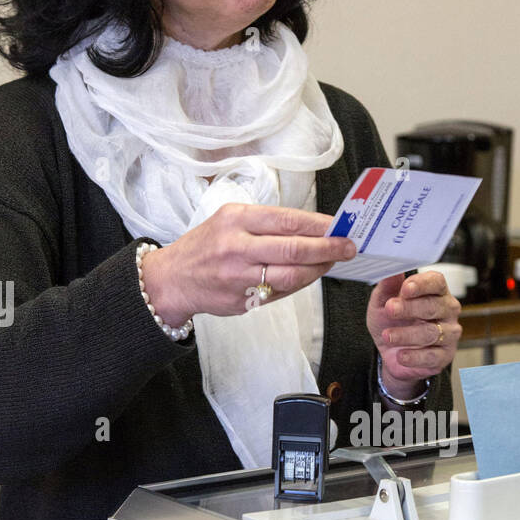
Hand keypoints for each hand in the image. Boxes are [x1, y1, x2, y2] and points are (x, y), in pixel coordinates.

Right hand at [140, 203, 356, 326]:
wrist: (171, 280)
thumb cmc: (205, 246)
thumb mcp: (228, 220)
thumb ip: (265, 224)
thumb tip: (310, 229)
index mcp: (236, 219)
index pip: (287, 220)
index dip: (318, 225)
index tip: (339, 227)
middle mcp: (237, 246)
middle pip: (293, 248)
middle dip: (327, 248)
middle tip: (348, 248)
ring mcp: (239, 277)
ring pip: (290, 275)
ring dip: (317, 270)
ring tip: (332, 263)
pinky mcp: (242, 300)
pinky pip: (279, 293)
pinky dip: (298, 284)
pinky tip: (309, 276)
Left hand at [367, 271, 460, 399]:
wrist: (391, 353)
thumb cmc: (391, 322)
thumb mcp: (382, 303)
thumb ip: (387, 288)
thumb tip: (392, 271)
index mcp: (435, 292)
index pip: (436, 282)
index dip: (422, 284)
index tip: (405, 288)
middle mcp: (447, 310)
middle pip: (434, 305)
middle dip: (410, 308)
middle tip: (390, 309)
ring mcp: (449, 334)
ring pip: (432, 332)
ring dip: (407, 334)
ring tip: (388, 336)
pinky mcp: (445, 356)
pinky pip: (432, 356)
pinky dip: (414, 356)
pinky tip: (401, 355)